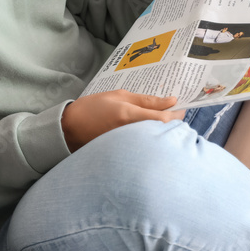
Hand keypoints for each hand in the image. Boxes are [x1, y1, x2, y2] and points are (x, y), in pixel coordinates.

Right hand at [61, 90, 183, 151]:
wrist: (70, 128)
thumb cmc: (93, 107)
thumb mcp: (119, 96)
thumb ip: (145, 100)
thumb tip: (170, 101)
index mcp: (128, 114)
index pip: (162, 117)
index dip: (176, 114)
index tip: (180, 107)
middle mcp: (130, 132)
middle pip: (163, 132)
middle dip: (173, 124)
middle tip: (174, 115)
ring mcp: (128, 145)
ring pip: (156, 141)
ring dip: (163, 132)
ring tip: (162, 124)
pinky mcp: (125, 153)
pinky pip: (146, 147)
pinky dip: (152, 140)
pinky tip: (149, 134)